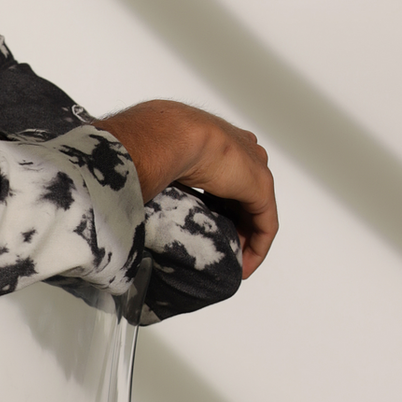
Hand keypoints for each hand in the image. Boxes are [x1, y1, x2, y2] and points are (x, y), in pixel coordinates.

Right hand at [99, 99, 277, 277]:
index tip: (205, 226)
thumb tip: (135, 192)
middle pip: (244, 195)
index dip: (218, 205)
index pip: (225, 176)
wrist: (167, 136)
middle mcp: (240, 150)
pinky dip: (257, 248)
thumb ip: (157, 175)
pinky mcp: (260, 188)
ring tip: (232, 264)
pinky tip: (245, 266)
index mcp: (216, 138)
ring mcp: (253, 168)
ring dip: (246, 240)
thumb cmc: (151, 141)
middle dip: (234, 224)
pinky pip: (266, 225)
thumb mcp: (156, 162)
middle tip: (218, 250)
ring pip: (257, 212)